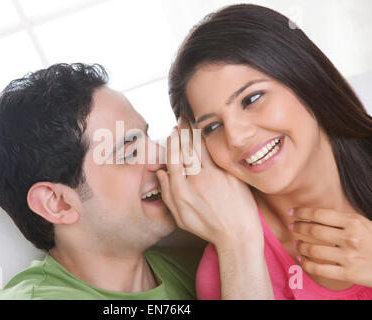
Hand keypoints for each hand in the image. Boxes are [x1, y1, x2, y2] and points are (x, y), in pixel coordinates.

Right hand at [156, 119, 262, 246]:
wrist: (237, 234)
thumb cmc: (207, 227)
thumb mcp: (180, 217)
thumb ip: (167, 194)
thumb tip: (161, 173)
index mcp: (181, 190)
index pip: (172, 158)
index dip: (172, 142)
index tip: (172, 134)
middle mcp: (196, 180)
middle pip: (186, 148)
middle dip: (182, 131)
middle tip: (181, 119)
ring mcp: (215, 176)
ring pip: (201, 147)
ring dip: (196, 131)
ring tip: (193, 121)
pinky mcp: (230, 174)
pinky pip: (217, 153)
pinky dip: (211, 141)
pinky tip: (209, 133)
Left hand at [291, 208, 371, 286]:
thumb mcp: (363, 224)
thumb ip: (342, 220)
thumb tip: (315, 214)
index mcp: (353, 222)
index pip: (319, 214)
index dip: (302, 212)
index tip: (292, 212)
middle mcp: (350, 238)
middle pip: (313, 230)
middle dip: (298, 227)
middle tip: (292, 226)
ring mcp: (348, 257)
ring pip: (313, 249)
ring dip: (300, 245)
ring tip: (297, 243)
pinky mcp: (348, 274)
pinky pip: (319, 269)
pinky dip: (306, 263)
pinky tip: (302, 259)